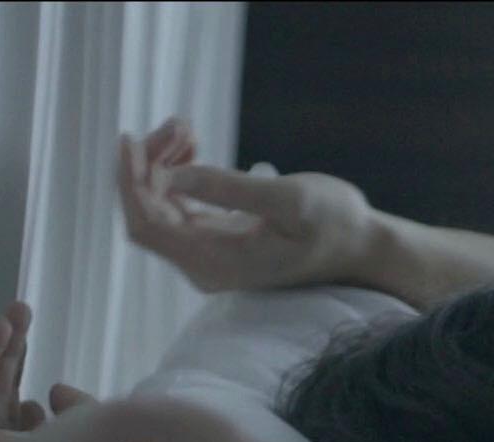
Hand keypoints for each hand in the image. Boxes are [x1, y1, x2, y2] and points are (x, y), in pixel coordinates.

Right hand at [0, 301, 100, 441]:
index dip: (34, 407)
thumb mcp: (91, 425)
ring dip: (0, 350)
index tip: (52, 389)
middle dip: (14, 359)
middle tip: (24, 316)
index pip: (30, 435)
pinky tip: (0, 327)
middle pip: (5, 403)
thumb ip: (76, 409)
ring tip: (17, 312)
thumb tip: (54, 391)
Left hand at [116, 117, 376, 293]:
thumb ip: (229, 189)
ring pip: (159, 206)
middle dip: (151, 163)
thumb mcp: (289, 200)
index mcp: (217, 262)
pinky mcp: (216, 242)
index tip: (131, 138)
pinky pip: (176, 207)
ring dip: (163, 163)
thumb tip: (172, 176)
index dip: (131, 181)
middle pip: (147, 212)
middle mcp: (204, 266)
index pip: (147, 223)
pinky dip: (177, 174)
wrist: (362, 247)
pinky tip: (192, 146)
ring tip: (188, 128)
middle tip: (181, 123)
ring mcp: (208, 256)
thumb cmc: (335, 224)